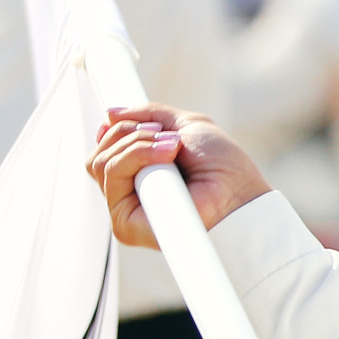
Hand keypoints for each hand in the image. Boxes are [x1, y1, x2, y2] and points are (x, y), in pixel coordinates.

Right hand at [86, 107, 270, 248]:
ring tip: (173, 147)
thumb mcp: (184, 125)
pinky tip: (168, 158)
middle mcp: (129, 194)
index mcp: (139, 175)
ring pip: (102, 162)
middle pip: (99, 154)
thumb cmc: (221, 167)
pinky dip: (136, 156)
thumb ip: (148, 116)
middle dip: (129, 132)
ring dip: (138, 143)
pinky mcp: (125, 224)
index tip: (133, 121)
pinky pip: (112, 175)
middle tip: (167, 136)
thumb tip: (109, 114)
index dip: (113, 132)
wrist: (239, 193)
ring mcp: (125, 210)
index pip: (104, 151)